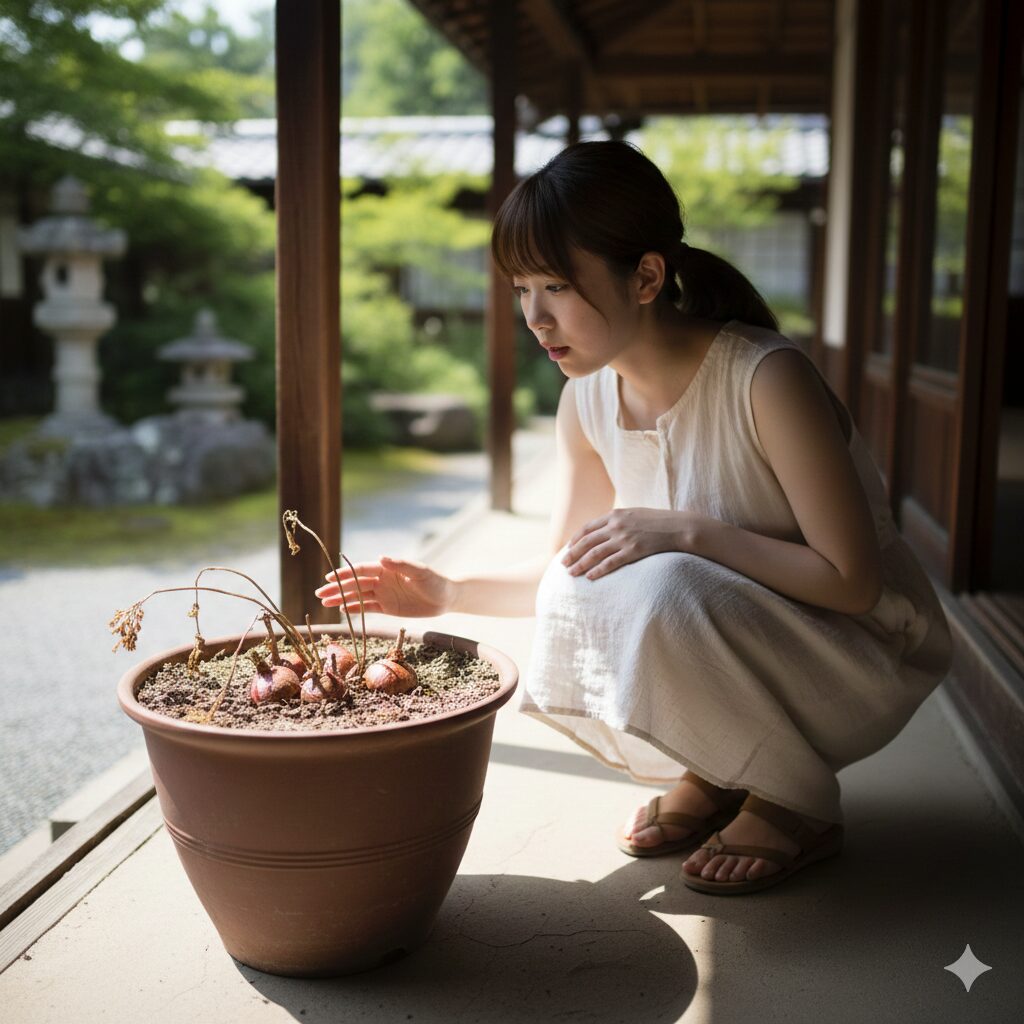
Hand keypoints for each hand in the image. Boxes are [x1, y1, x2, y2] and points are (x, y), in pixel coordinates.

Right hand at [314, 556, 454, 616]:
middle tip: (319, 593)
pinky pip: (367, 608)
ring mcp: (383, 594)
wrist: (446, 598)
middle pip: (354, 583)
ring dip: (341, 598)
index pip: (361, 570)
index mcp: (387, 569)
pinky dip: (354, 609)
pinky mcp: (387, 607)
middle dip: (337, 587)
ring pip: (357, 596)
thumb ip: (400, 564)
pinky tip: (341, 610)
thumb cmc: (435, 581)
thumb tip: (381, 557)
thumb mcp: (420, 571)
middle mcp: (382, 580)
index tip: (330, 577)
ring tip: (324, 602)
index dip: (345, 573)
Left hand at [562, 508, 701, 580]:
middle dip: (572, 554)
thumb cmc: (659, 522)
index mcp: (616, 514)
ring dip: (581, 564)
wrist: (680, 527)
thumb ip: (619, 520)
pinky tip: (590, 577)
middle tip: (563, 564)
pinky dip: (598, 571)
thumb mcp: (635, 514)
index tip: (568, 549)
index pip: (588, 527)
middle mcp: (616, 525)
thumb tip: (606, 530)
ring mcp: (624, 538)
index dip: (575, 539)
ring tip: (571, 574)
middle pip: (587, 541)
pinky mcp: (633, 551)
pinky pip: (610, 563)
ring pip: (595, 553)